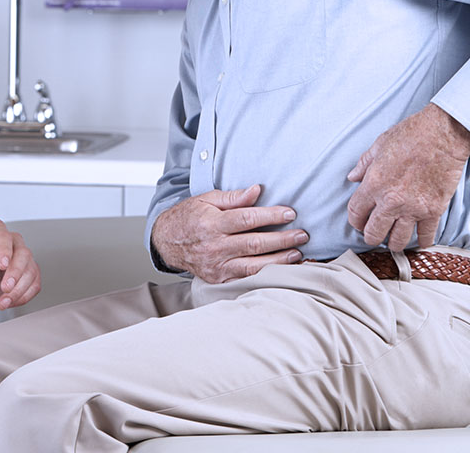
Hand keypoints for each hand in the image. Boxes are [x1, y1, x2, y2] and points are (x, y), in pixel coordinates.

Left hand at [0, 219, 40, 309]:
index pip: (3, 237)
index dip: (5, 250)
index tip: (2, 265)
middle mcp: (11, 242)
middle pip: (23, 253)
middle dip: (15, 273)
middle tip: (5, 287)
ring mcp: (22, 258)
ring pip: (31, 271)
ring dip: (18, 290)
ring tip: (2, 301)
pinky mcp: (27, 274)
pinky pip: (34, 285)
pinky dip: (23, 296)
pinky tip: (9, 301)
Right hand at [151, 184, 306, 282]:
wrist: (167, 241)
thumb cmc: (188, 217)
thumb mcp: (206, 199)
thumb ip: (233, 197)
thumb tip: (256, 191)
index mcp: (211, 223)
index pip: (247, 219)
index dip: (271, 216)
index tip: (290, 213)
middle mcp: (214, 246)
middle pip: (255, 243)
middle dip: (282, 239)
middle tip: (302, 235)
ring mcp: (217, 265)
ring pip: (254, 265)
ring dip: (279, 260)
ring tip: (298, 253)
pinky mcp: (219, 278)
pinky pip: (246, 278)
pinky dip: (266, 275)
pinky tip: (281, 269)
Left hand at [346, 103, 469, 250]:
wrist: (443, 134)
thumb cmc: (410, 135)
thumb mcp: (379, 145)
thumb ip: (363, 165)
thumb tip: (352, 177)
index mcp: (374, 184)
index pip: (356, 213)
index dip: (355, 221)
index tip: (358, 222)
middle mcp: (391, 201)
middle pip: (374, 233)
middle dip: (371, 236)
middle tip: (374, 234)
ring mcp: (414, 208)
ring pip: (399, 240)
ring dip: (394, 243)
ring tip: (394, 240)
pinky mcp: (434, 210)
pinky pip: (426, 235)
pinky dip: (422, 241)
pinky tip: (419, 241)